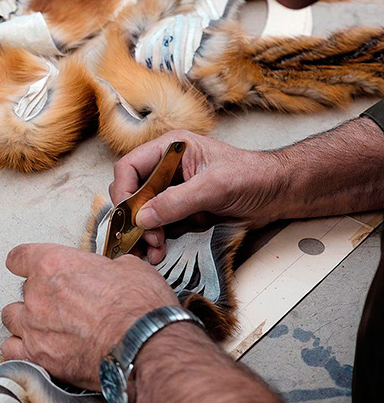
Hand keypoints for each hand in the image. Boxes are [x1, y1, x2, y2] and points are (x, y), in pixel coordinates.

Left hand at [0, 243, 177, 388]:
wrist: (144, 345)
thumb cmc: (139, 307)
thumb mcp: (129, 269)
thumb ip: (106, 268)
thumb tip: (111, 272)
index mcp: (54, 265)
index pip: (20, 257)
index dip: (24, 262)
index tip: (26, 266)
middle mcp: (37, 295)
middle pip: (23, 291)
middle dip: (39, 296)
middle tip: (61, 304)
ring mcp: (34, 328)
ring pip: (11, 319)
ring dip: (25, 321)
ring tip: (44, 327)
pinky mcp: (38, 357)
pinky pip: (12, 350)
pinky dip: (21, 350)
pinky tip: (36, 350)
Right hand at [109, 130, 284, 263]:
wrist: (279, 194)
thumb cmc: (252, 177)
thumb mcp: (214, 187)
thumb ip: (176, 201)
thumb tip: (142, 218)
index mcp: (169, 150)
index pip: (129, 167)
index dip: (124, 191)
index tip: (128, 216)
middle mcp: (165, 170)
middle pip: (132, 194)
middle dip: (133, 219)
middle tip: (144, 239)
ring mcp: (172, 192)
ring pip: (142, 214)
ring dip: (143, 234)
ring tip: (153, 250)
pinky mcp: (180, 212)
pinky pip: (158, 227)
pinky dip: (155, 241)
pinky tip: (160, 252)